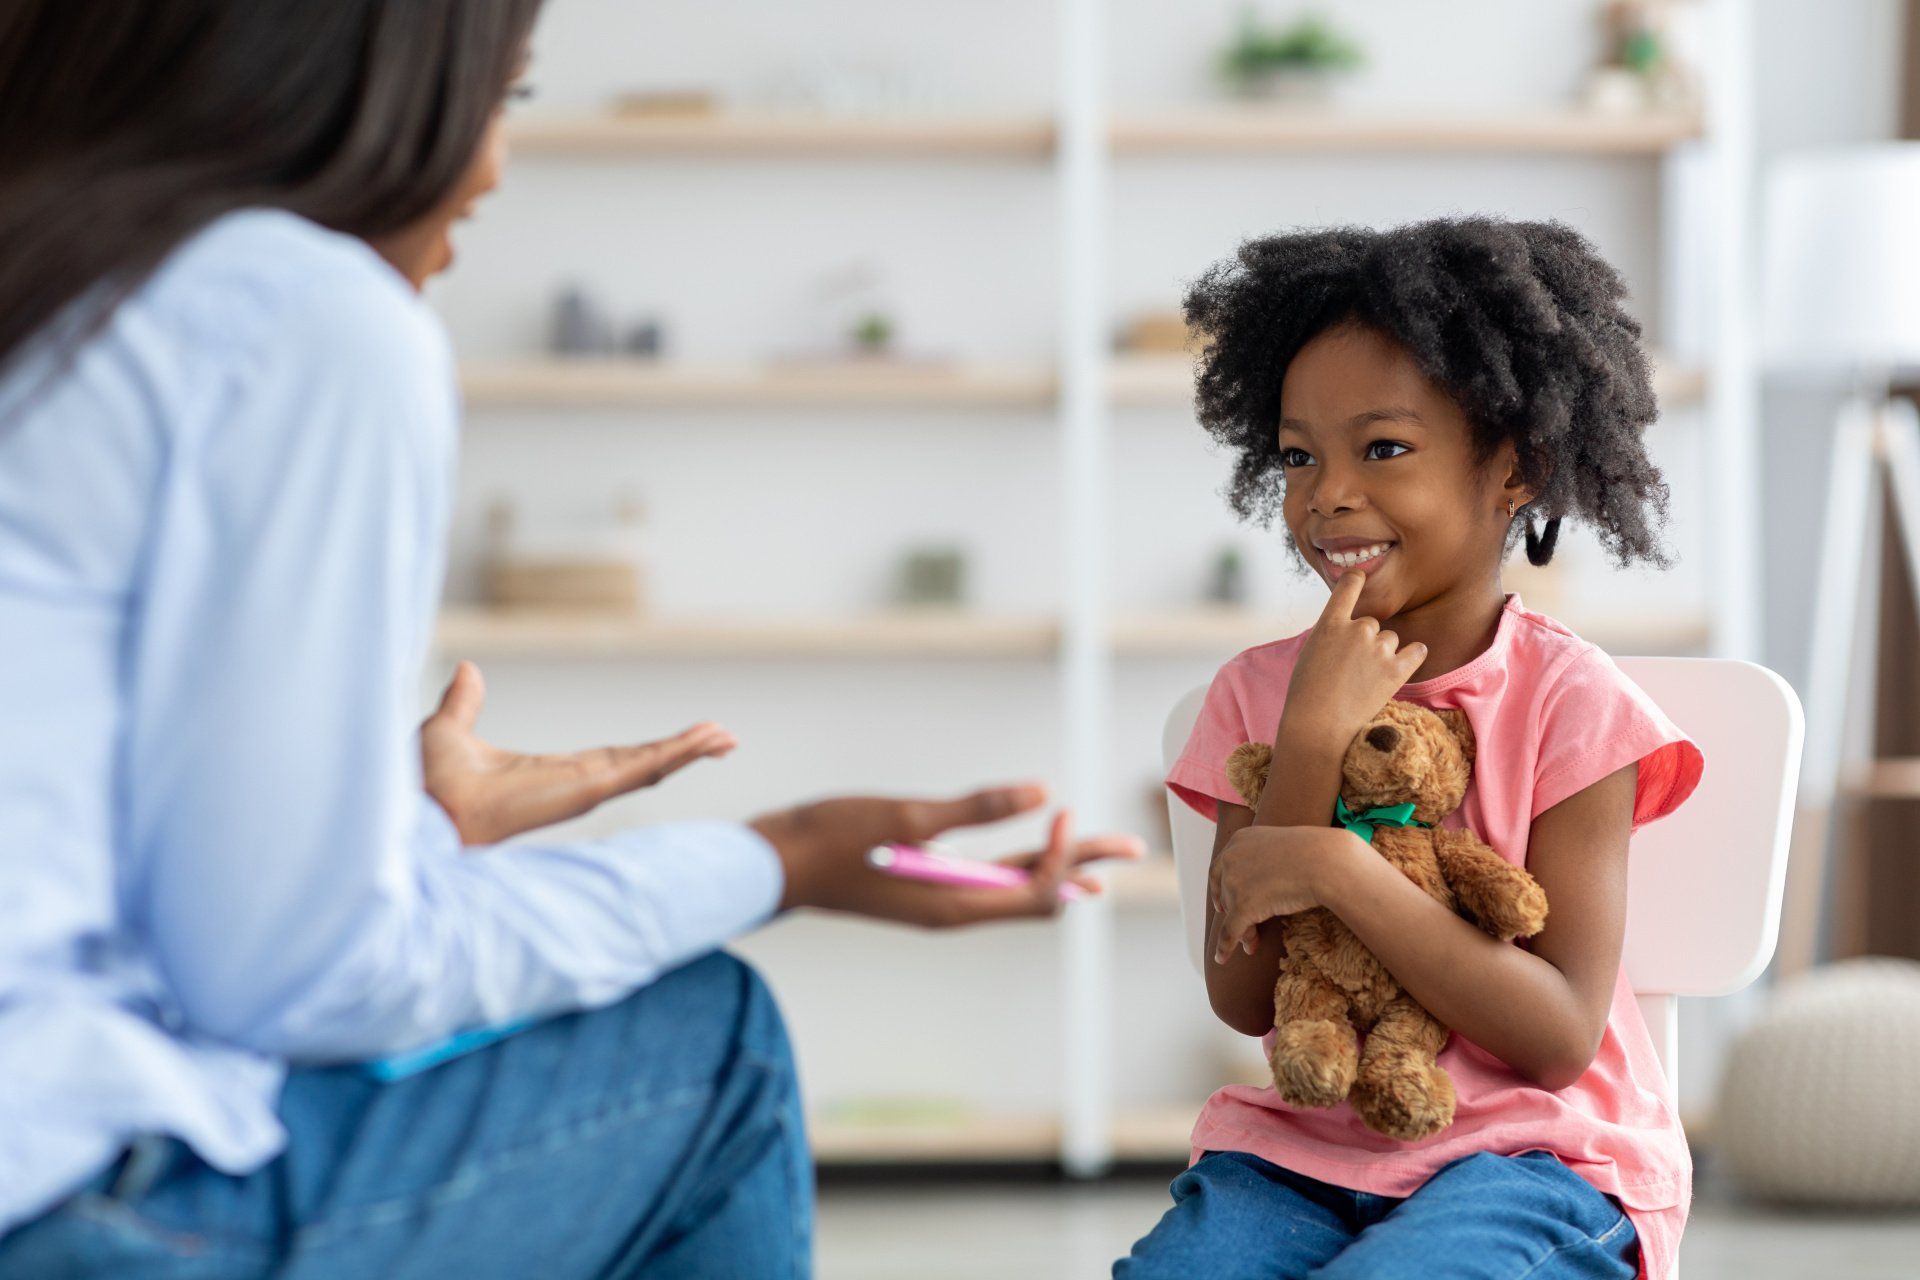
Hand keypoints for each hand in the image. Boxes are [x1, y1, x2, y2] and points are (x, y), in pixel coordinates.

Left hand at [422, 661, 736, 845]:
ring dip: (689, 750)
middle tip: (724, 736)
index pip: (615, 758)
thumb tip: (468, 670)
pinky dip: (675, 754)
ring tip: (727, 736)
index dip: (651, 748)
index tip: (683, 739)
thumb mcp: (450, 729)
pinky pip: (641, 769)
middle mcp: (576, 784)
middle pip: (645, 763)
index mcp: (554, 773)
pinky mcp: (587, 790)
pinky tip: (705, 741)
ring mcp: (585, 789)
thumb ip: (464, 702)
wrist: (422, 809)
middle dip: (684, 750)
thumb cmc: (427, 784)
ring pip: (651, 766)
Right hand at [751, 785, 1144, 926]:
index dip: (1060, 856)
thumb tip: (1040, 795)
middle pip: (1034, 892)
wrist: (772, 863)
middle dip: (1083, 866)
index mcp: (954, 903)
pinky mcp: (920, 884)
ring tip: (1097, 859)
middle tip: (1134, 847)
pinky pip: (983, 880)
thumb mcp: (906, 816)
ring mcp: (936, 899)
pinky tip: (1024, 853)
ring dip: (1053, 867)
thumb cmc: (832, 839)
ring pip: (1010, 886)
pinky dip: (1015, 866)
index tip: (1061, 811)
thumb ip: (974, 808)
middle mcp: (952, 909)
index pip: (1034, 891)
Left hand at [1210, 824, 1361, 962]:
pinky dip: (1224, 947)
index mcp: (1239, 840)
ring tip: (1251, 944)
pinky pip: (1229, 932)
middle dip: (1232, 911)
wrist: (1326, 862)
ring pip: (1231, 914)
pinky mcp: (1243, 906)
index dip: (1220, 888)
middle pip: (1225, 892)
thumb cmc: (1316, 853)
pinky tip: (1221, 959)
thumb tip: (1272, 873)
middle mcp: (1230, 859)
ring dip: (1242, 931)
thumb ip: (1271, 855)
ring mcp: (1235, 882)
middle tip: (1239, 924)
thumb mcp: (1285, 845)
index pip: (1220, 868)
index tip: (1222, 903)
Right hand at [1277, 570, 1427, 748]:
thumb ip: (1332, 634)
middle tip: (1352, 667)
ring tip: (1366, 679)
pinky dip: (1412, 657)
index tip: (1360, 577)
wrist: (1318, 726)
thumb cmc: (1307, 695)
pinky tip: (1403, 666)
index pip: (1349, 585)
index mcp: (1331, 622)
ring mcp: (1379, 648)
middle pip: (1372, 623)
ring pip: (1391, 640)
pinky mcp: (1397, 669)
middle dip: (1366, 640)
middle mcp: (1358, 629)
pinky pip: (1417, 651)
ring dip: (1384, 654)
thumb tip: (1349, 630)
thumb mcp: (1311, 653)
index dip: (1356, 580)